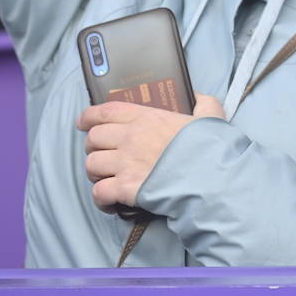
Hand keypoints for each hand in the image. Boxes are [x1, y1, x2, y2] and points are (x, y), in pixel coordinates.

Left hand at [78, 93, 224, 212]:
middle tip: (103, 152)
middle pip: (94, 138)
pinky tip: (109, 200)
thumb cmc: (210, 147)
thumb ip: (203, 102)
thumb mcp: (210, 115)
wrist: (212, 176)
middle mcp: (131, 138)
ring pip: (91, 165)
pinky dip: (100, 198)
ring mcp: (126, 164)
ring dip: (96, 172)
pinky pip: (99, 193)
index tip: (84, 122)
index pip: (106, 111)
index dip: (89, 116)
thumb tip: (197, 96)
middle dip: (93, 146)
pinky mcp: (126, 189)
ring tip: (107, 176)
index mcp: (147, 118)